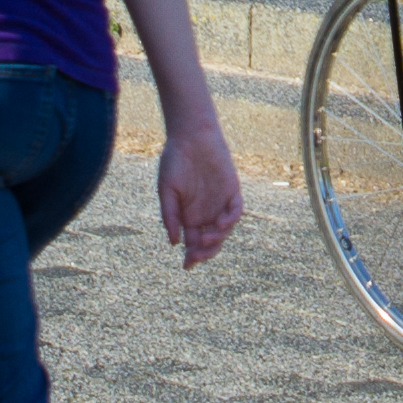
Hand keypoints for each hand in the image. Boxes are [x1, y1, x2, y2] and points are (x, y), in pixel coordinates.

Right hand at [160, 126, 242, 266]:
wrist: (190, 136)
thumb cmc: (174, 161)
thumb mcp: (167, 190)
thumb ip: (170, 215)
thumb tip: (174, 242)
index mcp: (189, 216)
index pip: (193, 243)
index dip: (192, 256)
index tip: (187, 265)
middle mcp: (206, 213)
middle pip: (211, 242)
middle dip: (205, 253)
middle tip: (196, 257)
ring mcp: (220, 203)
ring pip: (224, 231)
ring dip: (217, 239)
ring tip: (206, 239)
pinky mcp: (232, 192)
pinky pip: (236, 212)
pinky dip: (230, 220)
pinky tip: (220, 223)